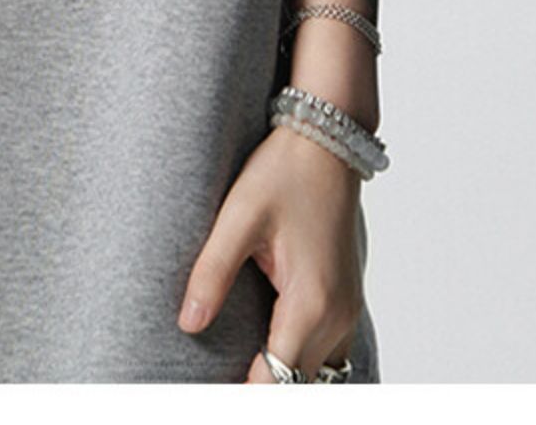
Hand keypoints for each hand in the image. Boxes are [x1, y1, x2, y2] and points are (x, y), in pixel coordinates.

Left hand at [177, 122, 364, 382]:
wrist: (327, 141)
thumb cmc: (284, 171)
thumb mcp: (238, 216)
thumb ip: (213, 272)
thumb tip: (189, 323)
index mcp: (310, 301)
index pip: (278, 380)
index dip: (245, 394)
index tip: (211, 392)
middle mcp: (336, 315)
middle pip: (298, 384)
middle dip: (261, 387)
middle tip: (216, 380)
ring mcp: (347, 309)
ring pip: (316, 373)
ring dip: (282, 376)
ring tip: (238, 369)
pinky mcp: (345, 298)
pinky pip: (327, 351)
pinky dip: (299, 360)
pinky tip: (266, 348)